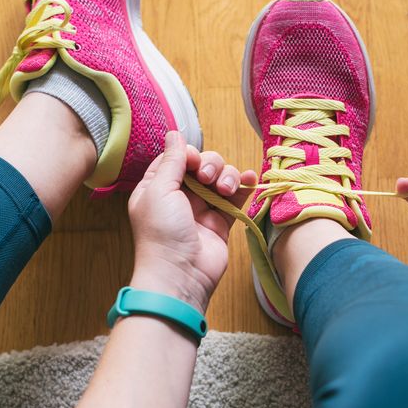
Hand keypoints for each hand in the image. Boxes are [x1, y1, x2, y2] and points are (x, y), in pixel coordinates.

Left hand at [127, 131, 256, 310]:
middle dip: (211, 165)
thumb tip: (174, 133)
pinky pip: (236, 197)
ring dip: (227, 176)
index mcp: (158, 187)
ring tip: (224, 190)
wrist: (180, 275)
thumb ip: (171, 161)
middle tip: (208, 180)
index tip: (193, 164)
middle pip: (203, 164)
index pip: (177, 157)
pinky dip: (244, 186)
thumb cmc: (162, 233)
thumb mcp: (159, 190)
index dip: (189, 155)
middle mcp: (180, 195)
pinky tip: (249, 180)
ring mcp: (202, 208)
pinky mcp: (222, 221)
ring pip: (221, 177)